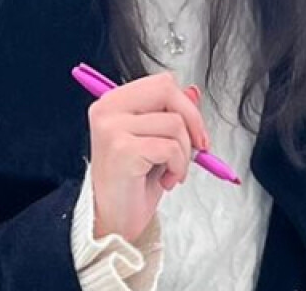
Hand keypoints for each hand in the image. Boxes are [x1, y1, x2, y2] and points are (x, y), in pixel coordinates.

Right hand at [88, 72, 209, 242]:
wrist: (113, 222)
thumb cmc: (133, 183)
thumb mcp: (156, 141)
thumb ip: (171, 113)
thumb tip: (193, 92)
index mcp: (113, 102)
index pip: (161, 83)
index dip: (185, 104)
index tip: (196, 131)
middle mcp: (108, 109)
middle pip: (166, 90)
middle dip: (192, 120)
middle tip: (198, 147)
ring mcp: (112, 128)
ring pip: (174, 122)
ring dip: (184, 153)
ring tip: (171, 172)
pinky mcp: (122, 149)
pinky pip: (170, 147)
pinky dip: (179, 167)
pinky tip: (166, 181)